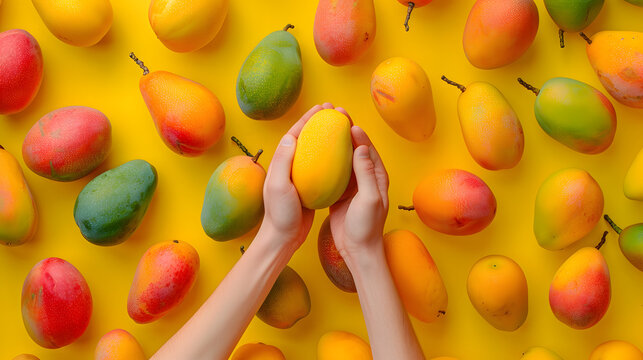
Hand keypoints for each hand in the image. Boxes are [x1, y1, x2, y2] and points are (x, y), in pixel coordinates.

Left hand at [258, 103, 348, 251]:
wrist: (284, 238)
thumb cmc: (280, 214)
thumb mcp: (278, 186)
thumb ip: (283, 160)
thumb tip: (291, 135)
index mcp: (281, 162)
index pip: (295, 133)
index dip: (308, 118)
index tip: (323, 107)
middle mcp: (290, 166)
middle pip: (307, 138)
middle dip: (320, 123)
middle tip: (336, 112)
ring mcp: (301, 177)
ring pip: (317, 152)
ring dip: (328, 138)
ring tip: (343, 128)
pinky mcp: (310, 188)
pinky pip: (324, 168)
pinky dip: (334, 158)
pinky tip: (346, 155)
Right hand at [329, 126, 388, 264]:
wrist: (357, 250)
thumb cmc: (366, 227)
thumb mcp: (368, 199)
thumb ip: (365, 173)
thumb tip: (361, 148)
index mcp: (377, 178)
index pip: (368, 150)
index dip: (359, 135)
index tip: (347, 122)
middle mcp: (366, 180)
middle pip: (356, 152)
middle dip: (346, 136)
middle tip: (334, 122)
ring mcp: (353, 187)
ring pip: (344, 162)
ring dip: (335, 148)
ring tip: (323, 134)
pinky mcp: (340, 195)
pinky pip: (334, 176)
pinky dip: (326, 165)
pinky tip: (314, 157)